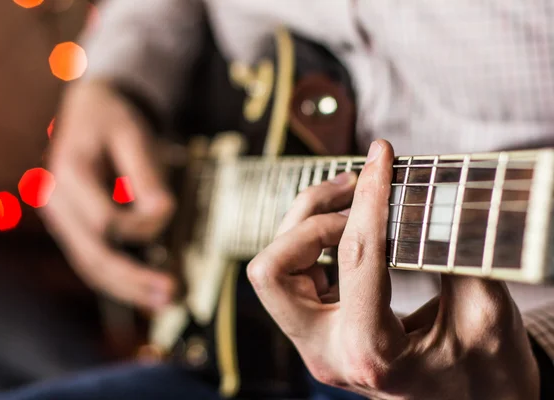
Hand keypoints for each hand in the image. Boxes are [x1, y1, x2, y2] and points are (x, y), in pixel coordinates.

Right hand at [42, 81, 175, 310]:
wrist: (89, 110)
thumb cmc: (113, 119)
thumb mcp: (134, 134)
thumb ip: (147, 175)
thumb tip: (164, 213)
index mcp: (68, 174)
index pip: (105, 221)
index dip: (141, 225)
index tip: (170, 210)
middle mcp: (57, 203)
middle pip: (93, 255)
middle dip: (134, 279)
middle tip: (173, 293)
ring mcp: (62, 219)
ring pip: (91, 267)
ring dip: (128, 290)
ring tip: (165, 303)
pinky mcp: (73, 228)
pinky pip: (94, 261)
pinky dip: (119, 280)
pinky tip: (145, 292)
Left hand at [248, 140, 538, 398]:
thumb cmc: (487, 375)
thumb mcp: (486, 315)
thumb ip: (454, 253)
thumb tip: (429, 196)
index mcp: (370, 352)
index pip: (356, 258)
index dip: (370, 199)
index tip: (382, 157)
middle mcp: (326, 351)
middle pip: (273, 269)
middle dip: (310, 217)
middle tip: (357, 188)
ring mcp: (315, 344)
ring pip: (274, 270)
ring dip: (306, 224)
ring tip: (352, 196)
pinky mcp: (317, 332)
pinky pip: (293, 276)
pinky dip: (313, 242)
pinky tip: (348, 226)